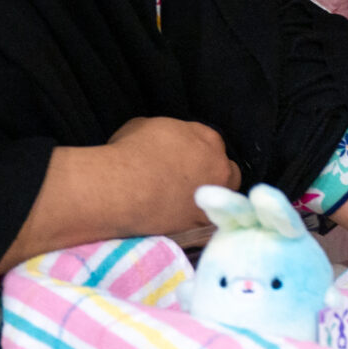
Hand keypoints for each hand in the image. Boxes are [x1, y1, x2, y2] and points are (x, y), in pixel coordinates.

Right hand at [103, 117, 239, 236]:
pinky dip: (198, 218)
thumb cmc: (129, 153)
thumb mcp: (144, 126)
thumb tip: (161, 142)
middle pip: (225, 170)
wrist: (122, 190)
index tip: (182, 158)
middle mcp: (218, 167)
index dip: (196, 150)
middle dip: (212, 172)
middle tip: (189, 178)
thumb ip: (165, 133)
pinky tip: (182, 218)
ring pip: (222, 196)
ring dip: (209, 196)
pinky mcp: (202, 222)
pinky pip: (208, 220)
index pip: (211, 143)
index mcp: (207, 139)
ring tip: (185, 200)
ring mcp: (213, 196)